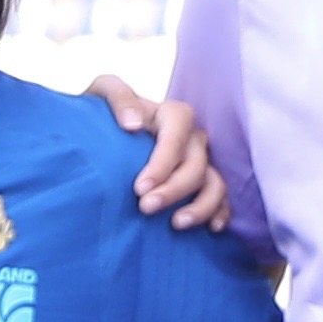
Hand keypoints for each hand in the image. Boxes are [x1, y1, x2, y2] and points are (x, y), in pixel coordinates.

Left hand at [87, 75, 229, 229]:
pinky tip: (212, 228)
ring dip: (202, 206)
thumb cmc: (102, 114)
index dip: (164, 161)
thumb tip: (132, 124)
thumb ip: (117, 97)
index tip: (140, 187)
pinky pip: (221, 198)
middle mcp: (191, 138)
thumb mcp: (102, 92)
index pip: (179, 131)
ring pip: (214, 183)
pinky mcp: (202, 184)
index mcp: (171, 114)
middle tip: (146, 208)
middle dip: (174, 189)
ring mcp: (200, 162)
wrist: (101, 138)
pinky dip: (220, 212)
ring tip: (176, 224)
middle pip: (195, 163)